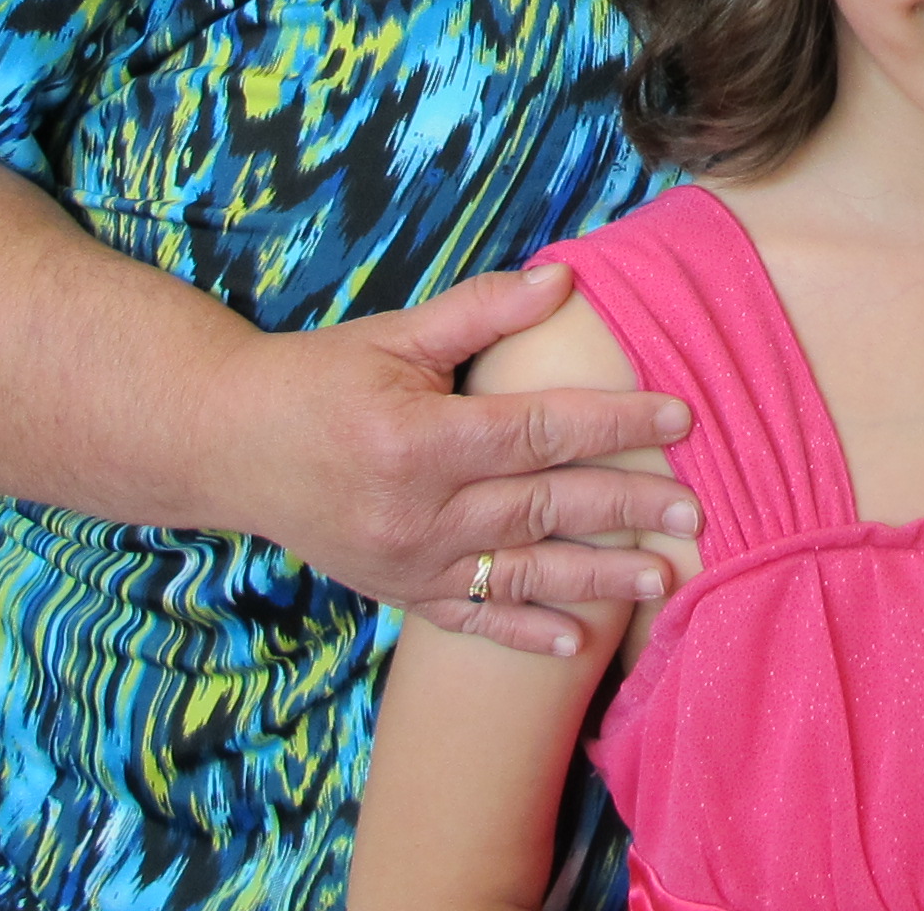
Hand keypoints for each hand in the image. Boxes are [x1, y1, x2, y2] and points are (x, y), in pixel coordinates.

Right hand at [212, 262, 700, 658]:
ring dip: (597, 580)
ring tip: (664, 579)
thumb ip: (483, 308)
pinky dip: (523, 633)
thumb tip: (564, 278)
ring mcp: (408, 564)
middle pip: (544, 508)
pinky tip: (574, 644)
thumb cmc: (317, 377)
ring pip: (521, 575)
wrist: (227, 445)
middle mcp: (418, 512)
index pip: (541, 430)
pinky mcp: (397, 592)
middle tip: (696, 510)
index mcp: (421, 440)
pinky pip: (471, 620)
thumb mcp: (396, 333)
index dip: (615, 422)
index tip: (680, 415)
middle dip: (627, 508)